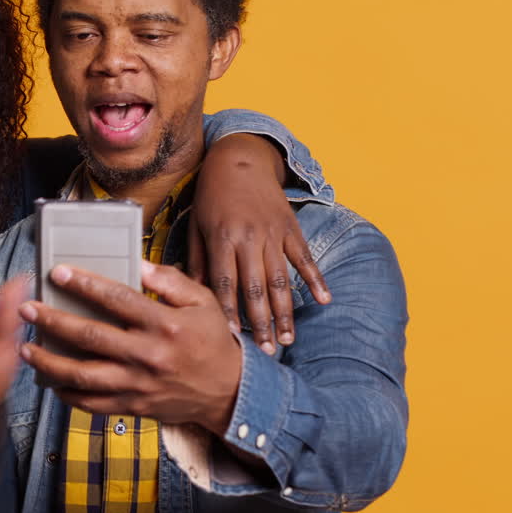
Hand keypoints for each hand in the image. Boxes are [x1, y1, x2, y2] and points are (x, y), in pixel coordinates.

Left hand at [20, 260, 241, 434]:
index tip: (57, 273)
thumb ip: (170, 281)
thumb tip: (138, 265)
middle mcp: (147, 354)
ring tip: (27, 349)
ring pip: (83, 375)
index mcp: (164, 324)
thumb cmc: (213, 342)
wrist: (230, 392)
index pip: (116, 298)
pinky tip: (50, 381)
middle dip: (53, 321)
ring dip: (50, 362)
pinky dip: (67, 394)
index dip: (84, 284)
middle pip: (90, 336)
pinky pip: (92, 404)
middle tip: (28, 310)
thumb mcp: (203, 302)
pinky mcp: (133, 406)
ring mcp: (138, 384)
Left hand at [192, 134, 331, 353]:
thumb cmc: (211, 198)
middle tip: (264, 351)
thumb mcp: (196, 226)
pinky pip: (304, 258)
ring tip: (287, 338)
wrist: (239, 161)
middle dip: (261, 322)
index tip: (231, 338)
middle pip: (256, 287)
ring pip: (281, 279)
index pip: (226, 282)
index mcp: (222, 238)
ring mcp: (273, 233)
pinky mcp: (290, 228)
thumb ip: (195, 260)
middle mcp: (249, 238)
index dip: (229, 311)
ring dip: (285, 312)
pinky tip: (323, 301)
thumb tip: (188, 293)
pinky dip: (315, 279)